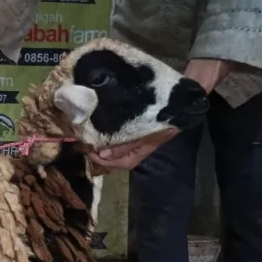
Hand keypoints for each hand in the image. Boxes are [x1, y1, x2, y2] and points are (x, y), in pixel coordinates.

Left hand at [88, 58, 233, 170]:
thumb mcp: (147, 131)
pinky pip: (115, 135)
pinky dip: (103, 133)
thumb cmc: (165, 114)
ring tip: (85, 136)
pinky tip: (94, 127)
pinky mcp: (131, 127)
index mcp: (141, 151)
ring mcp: (133, 138)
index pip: (119, 163)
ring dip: (98, 143)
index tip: (89, 151)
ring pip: (112, 146)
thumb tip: (103, 154)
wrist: (181, 99)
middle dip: (96, 153)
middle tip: (81, 143)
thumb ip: (126, 143)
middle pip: (113, 157)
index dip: (102, 161)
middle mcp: (136, 147)